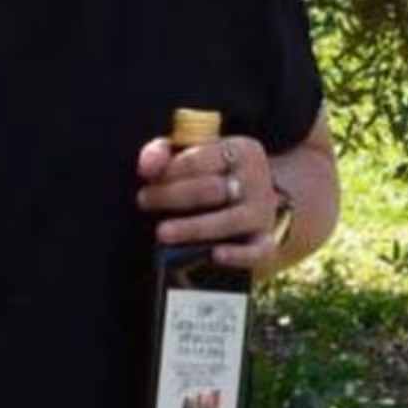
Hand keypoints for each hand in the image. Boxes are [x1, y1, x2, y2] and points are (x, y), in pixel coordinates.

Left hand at [135, 131, 280, 270]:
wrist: (251, 193)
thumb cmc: (209, 171)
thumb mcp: (190, 153)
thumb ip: (162, 154)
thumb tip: (145, 167)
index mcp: (240, 151)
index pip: (199, 160)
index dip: (169, 171)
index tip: (145, 178)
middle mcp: (256, 180)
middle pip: (211, 189)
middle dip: (173, 196)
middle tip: (143, 200)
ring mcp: (262, 211)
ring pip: (229, 221)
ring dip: (193, 227)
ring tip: (162, 233)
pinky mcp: (265, 239)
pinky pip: (257, 250)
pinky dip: (238, 255)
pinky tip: (214, 255)